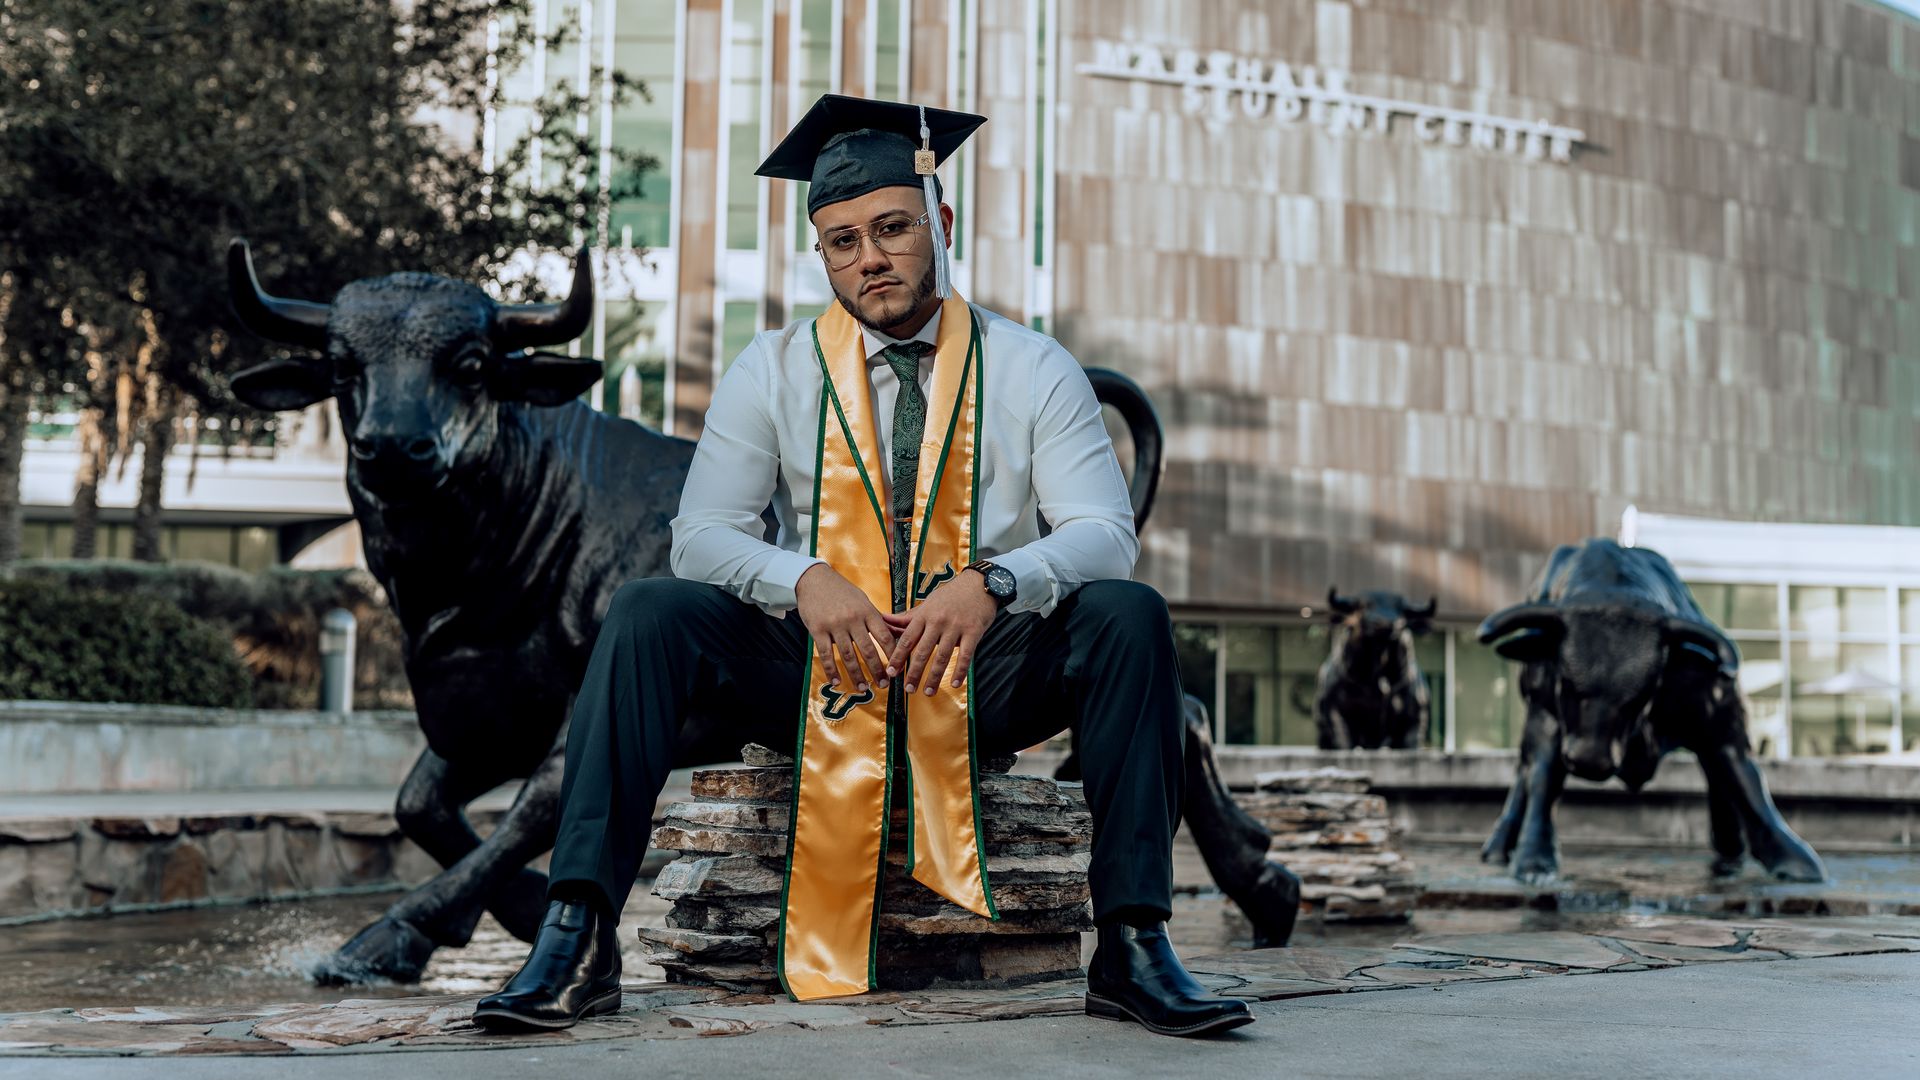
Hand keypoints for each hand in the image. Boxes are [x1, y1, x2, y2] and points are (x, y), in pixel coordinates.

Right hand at [794, 564, 896, 691]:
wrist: (813, 579)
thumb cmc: (841, 591)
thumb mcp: (862, 600)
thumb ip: (874, 618)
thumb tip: (892, 635)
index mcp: (867, 611)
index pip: (884, 637)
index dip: (893, 655)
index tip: (898, 668)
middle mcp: (853, 619)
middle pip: (868, 650)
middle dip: (877, 670)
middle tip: (883, 684)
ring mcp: (835, 625)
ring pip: (848, 656)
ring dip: (856, 675)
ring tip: (863, 688)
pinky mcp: (817, 630)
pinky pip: (826, 655)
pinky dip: (832, 671)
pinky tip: (837, 682)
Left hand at [884, 569, 996, 693]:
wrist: (980, 584)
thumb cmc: (951, 595)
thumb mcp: (928, 603)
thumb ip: (907, 617)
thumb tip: (884, 619)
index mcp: (924, 615)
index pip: (907, 639)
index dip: (898, 657)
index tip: (891, 672)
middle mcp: (938, 621)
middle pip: (923, 651)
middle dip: (914, 672)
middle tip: (908, 689)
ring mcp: (956, 626)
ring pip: (942, 656)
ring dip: (934, 677)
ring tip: (928, 692)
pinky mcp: (973, 631)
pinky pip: (965, 655)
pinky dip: (960, 671)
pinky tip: (955, 684)